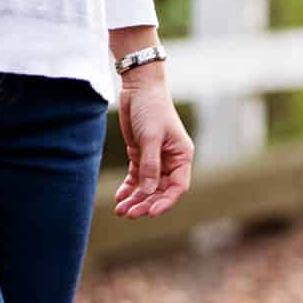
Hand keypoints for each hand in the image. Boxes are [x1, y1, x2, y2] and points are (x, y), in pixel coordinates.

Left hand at [113, 66, 193, 218]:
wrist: (139, 89)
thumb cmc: (152, 109)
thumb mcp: (151, 137)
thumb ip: (150, 165)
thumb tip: (148, 191)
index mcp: (182, 156)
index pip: (178, 186)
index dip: (166, 201)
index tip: (151, 213)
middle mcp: (171, 160)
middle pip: (160, 190)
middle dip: (146, 203)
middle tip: (129, 213)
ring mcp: (155, 159)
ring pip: (147, 186)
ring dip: (135, 199)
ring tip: (121, 210)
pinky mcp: (140, 154)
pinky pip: (136, 177)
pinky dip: (129, 188)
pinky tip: (120, 197)